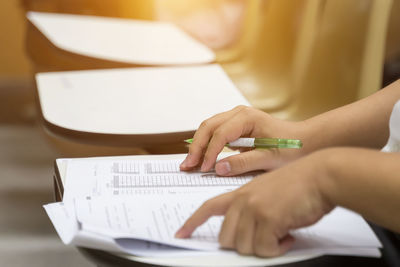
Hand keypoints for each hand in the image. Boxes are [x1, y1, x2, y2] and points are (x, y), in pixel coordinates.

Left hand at [176, 151, 333, 256]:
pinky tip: (288, 236)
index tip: (181, 233)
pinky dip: (278, 249)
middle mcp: (243, 200)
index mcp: (240, 193)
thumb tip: (244, 234)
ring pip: (244, 247)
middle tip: (264, 240)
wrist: (320, 176)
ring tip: (280, 235)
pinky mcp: (267, 218)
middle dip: (244, 246)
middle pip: (226, 238)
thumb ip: (251, 209)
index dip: (193, 222)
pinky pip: (265, 249)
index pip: (208, 207)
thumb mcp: (266, 192)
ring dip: (265, 248)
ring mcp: (253, 208)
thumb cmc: (298, 185)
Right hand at [180, 106, 308, 174]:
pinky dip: (206, 144)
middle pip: (208, 126)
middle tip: (187, 165)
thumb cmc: (292, 148)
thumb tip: (219, 168)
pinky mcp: (236, 126)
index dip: (210, 152)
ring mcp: (236, 118)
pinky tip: (201, 157)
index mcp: (247, 118)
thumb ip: (244, 163)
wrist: (305, 141)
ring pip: (208, 127)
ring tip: (189, 162)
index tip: (204, 169)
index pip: (220, 134)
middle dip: (196, 146)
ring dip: (198, 144)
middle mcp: (239, 113)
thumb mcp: (270, 159)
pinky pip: (215, 132)